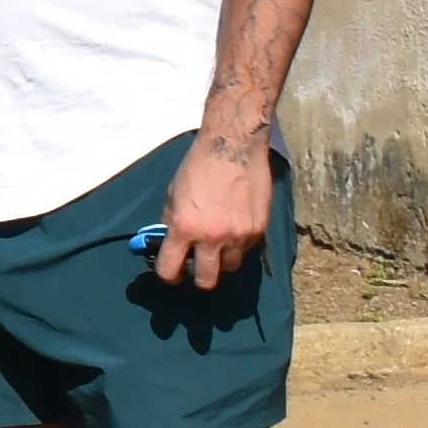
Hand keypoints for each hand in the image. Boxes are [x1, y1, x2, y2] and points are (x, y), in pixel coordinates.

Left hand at [149, 130, 272, 291]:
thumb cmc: (198, 167)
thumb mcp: (173, 195)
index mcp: (184, 228)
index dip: (168, 275)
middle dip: (199, 277)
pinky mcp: (259, 230)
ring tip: (218, 244)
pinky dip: (239, 245)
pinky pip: (247, 250)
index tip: (171, 272)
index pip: (170, 270)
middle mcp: (212, 238)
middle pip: (206, 280)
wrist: (234, 147)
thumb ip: (171, 222)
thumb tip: (168, 241)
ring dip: (222, 261)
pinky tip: (234, 228)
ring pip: (230, 267)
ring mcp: (239, 236)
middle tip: (197, 266)